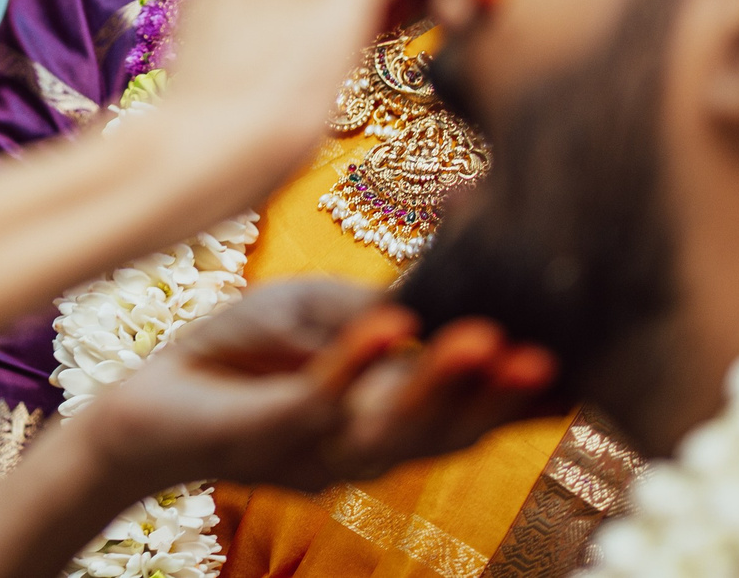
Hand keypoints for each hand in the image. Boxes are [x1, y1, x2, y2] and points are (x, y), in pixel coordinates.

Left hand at [79, 279, 554, 495]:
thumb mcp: (325, 313)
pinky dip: (355, 362)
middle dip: (503, 400)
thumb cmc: (246, 353)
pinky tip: (386, 323)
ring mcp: (319, 449)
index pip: (473, 413)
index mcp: (392, 421)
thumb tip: (444, 291)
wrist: (151, 396)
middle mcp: (369, 448)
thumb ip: (385, 307)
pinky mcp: (267, 434)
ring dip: (443, 382)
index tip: (586, 366)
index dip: (528, 398)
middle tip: (556, 362)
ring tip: (488, 337)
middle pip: (452, 434)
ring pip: (395, 427)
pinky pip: (318, 399)